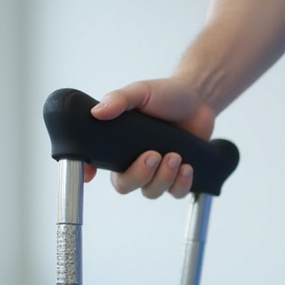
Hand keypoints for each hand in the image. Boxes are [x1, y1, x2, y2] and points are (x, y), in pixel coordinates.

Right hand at [85, 77, 215, 198]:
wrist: (197, 99)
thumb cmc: (164, 95)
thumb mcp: (140, 92)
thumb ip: (119, 99)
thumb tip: (98, 112)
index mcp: (118, 144)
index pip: (95, 163)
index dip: (87, 172)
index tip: (89, 174)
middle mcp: (134, 161)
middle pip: (124, 185)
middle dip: (138, 175)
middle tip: (153, 155)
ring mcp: (156, 172)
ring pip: (151, 191)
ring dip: (163, 178)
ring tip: (175, 156)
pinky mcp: (178, 176)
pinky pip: (176, 192)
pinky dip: (181, 184)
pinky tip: (187, 167)